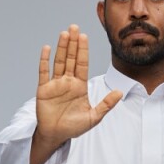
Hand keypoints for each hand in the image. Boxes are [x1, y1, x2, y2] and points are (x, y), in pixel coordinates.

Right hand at [35, 24, 122, 146]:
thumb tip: (119, 92)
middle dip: (73, 43)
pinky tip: (47, 48)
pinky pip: (43, 72)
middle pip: (71, 58)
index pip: (82, 64)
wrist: (56, 136)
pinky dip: (44, 60)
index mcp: (80, 86)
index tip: (84, 36)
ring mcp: (55, 84)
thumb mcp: (93, 117)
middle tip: (74, 27)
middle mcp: (68, 82)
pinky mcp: (43, 89)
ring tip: (64, 34)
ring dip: (61, 48)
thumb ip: (106, 104)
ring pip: (58, 62)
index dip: (83, 50)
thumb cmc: (74, 127)